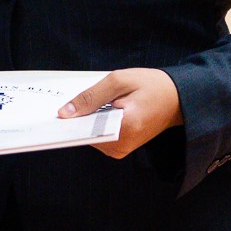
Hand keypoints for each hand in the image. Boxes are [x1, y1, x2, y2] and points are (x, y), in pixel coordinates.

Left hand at [58, 67, 183, 158]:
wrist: (178, 98)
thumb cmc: (151, 85)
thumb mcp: (119, 81)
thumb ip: (91, 97)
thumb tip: (64, 113)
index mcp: (126, 127)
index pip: (86, 130)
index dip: (67, 121)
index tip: (52, 115)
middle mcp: (123, 144)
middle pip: (85, 134)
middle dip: (75, 119)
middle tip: (64, 104)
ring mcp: (122, 149)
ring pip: (90, 136)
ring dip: (84, 120)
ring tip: (86, 103)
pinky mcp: (121, 147)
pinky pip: (97, 136)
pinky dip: (92, 123)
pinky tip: (94, 110)